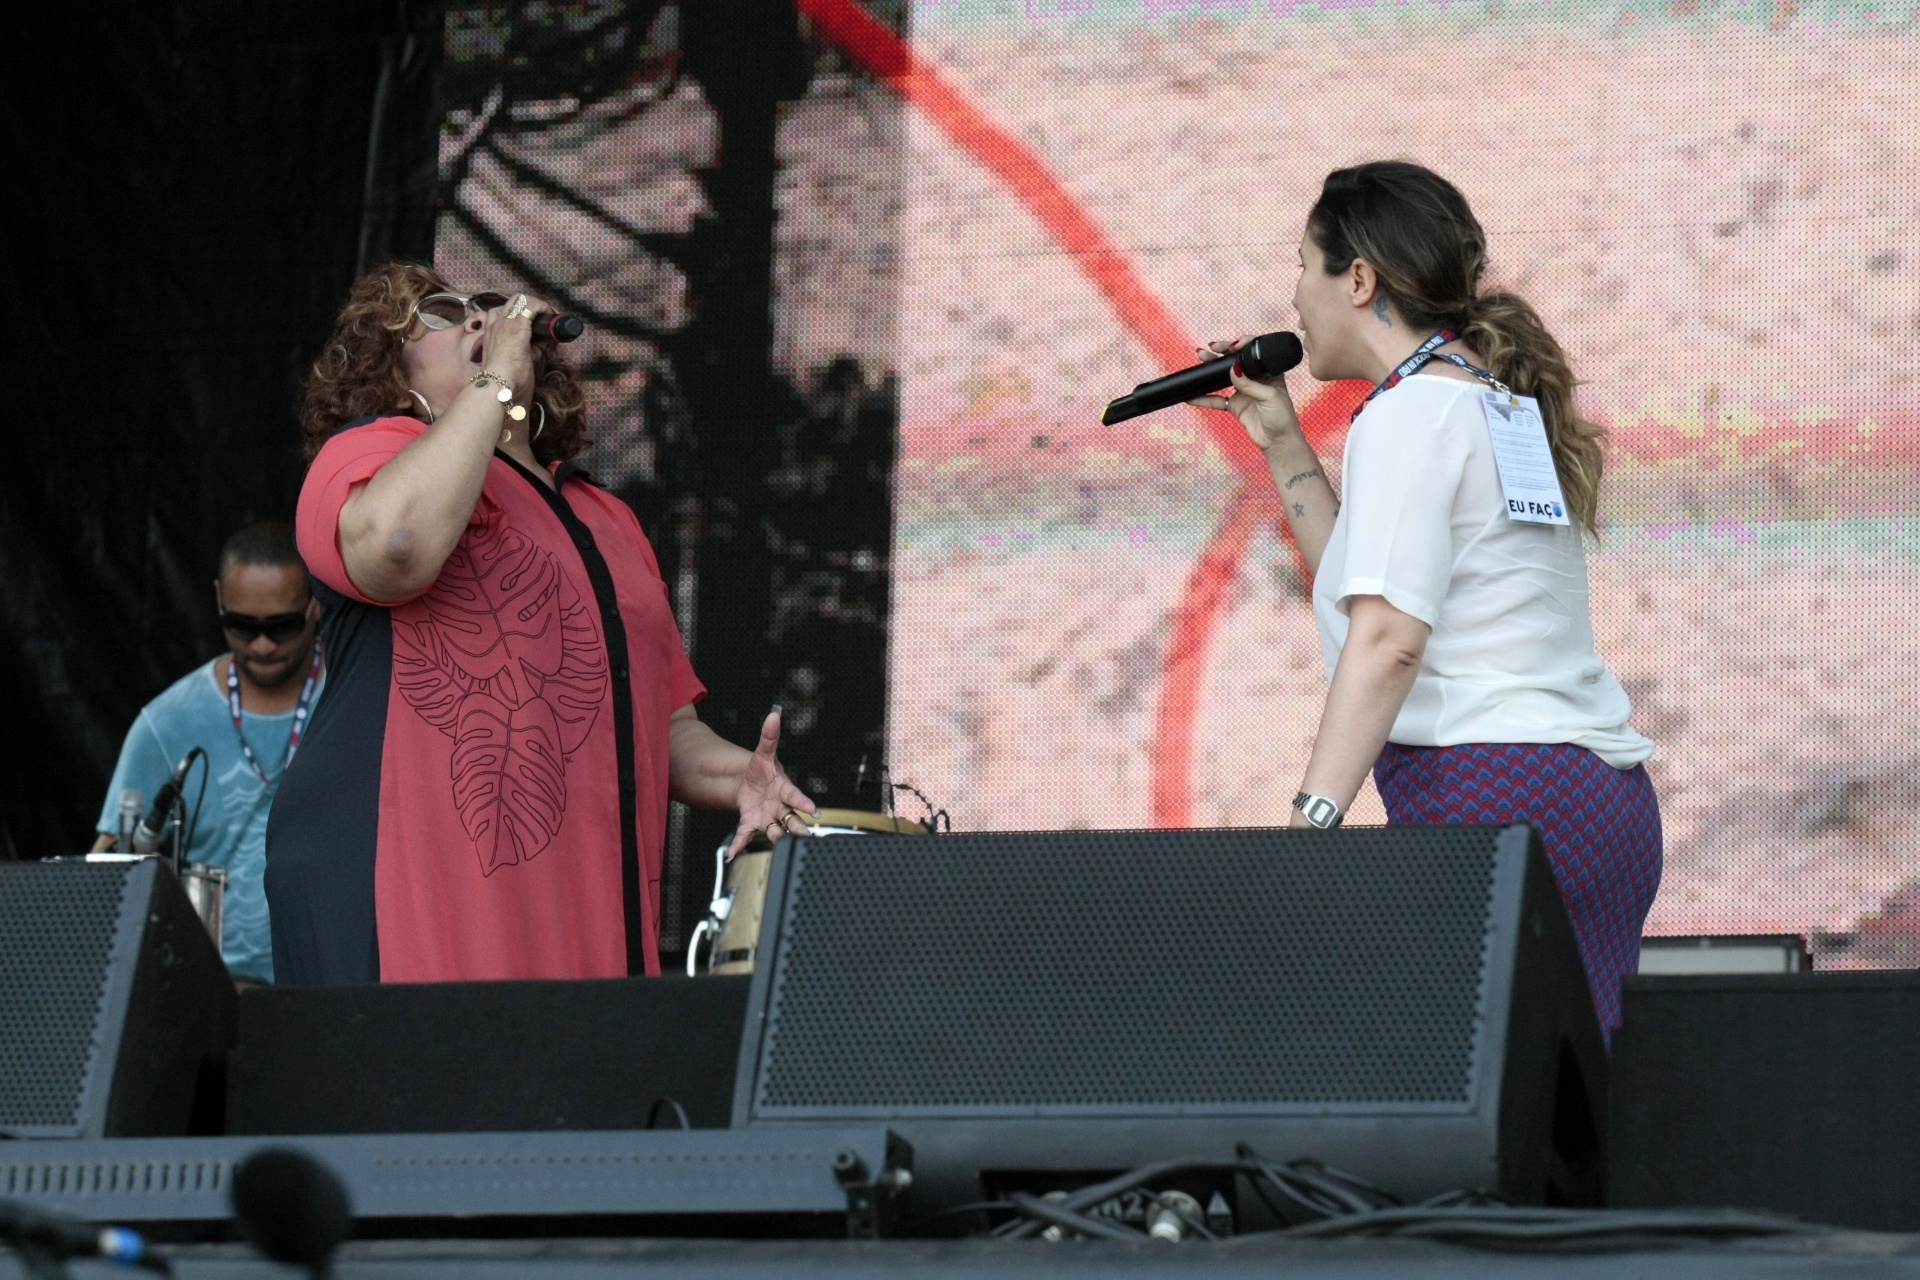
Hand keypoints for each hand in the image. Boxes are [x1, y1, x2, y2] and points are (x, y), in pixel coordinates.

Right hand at [477, 293, 544, 404]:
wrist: (498, 385)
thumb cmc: (503, 381)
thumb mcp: (508, 363)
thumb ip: (520, 355)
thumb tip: (534, 352)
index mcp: (490, 335)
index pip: (498, 314)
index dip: (515, 315)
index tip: (529, 326)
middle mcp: (496, 326)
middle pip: (510, 302)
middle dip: (529, 305)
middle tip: (542, 316)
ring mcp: (506, 324)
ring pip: (520, 300)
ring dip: (537, 305)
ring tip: (549, 315)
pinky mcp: (518, 327)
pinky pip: (531, 306)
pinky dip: (543, 307)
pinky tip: (551, 315)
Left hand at [726, 707, 818, 857]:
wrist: (750, 783)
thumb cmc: (762, 770)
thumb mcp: (763, 752)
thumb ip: (768, 736)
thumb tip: (773, 715)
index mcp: (784, 788)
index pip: (795, 795)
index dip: (803, 801)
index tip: (813, 808)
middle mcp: (779, 806)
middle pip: (791, 818)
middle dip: (798, 827)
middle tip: (805, 835)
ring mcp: (766, 817)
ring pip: (775, 831)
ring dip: (777, 838)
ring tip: (781, 846)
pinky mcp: (751, 823)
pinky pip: (746, 835)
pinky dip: (739, 845)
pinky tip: (731, 854)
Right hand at [1185, 335, 1303, 451]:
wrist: (1278, 441)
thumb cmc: (1282, 417)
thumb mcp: (1269, 396)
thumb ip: (1250, 384)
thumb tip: (1232, 369)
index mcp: (1268, 372)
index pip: (1254, 354)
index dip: (1243, 346)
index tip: (1232, 346)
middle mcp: (1255, 379)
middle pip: (1235, 362)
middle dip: (1222, 354)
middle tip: (1210, 349)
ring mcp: (1243, 392)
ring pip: (1224, 378)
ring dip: (1211, 370)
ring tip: (1200, 359)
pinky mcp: (1234, 405)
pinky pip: (1217, 400)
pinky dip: (1204, 398)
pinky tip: (1192, 396)